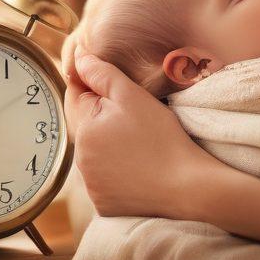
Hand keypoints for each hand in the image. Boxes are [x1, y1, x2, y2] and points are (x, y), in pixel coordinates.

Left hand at [63, 44, 230, 219]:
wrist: (185, 186)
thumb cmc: (161, 138)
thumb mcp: (133, 96)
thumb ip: (102, 73)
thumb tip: (78, 57)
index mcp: (83, 128)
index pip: (74, 93)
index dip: (94, 83)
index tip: (117, 86)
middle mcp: (80, 159)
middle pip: (83, 124)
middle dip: (101, 114)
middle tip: (134, 114)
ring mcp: (90, 184)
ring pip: (94, 151)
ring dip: (107, 142)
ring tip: (139, 140)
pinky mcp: (103, 202)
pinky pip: (103, 178)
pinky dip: (115, 169)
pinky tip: (138, 164)